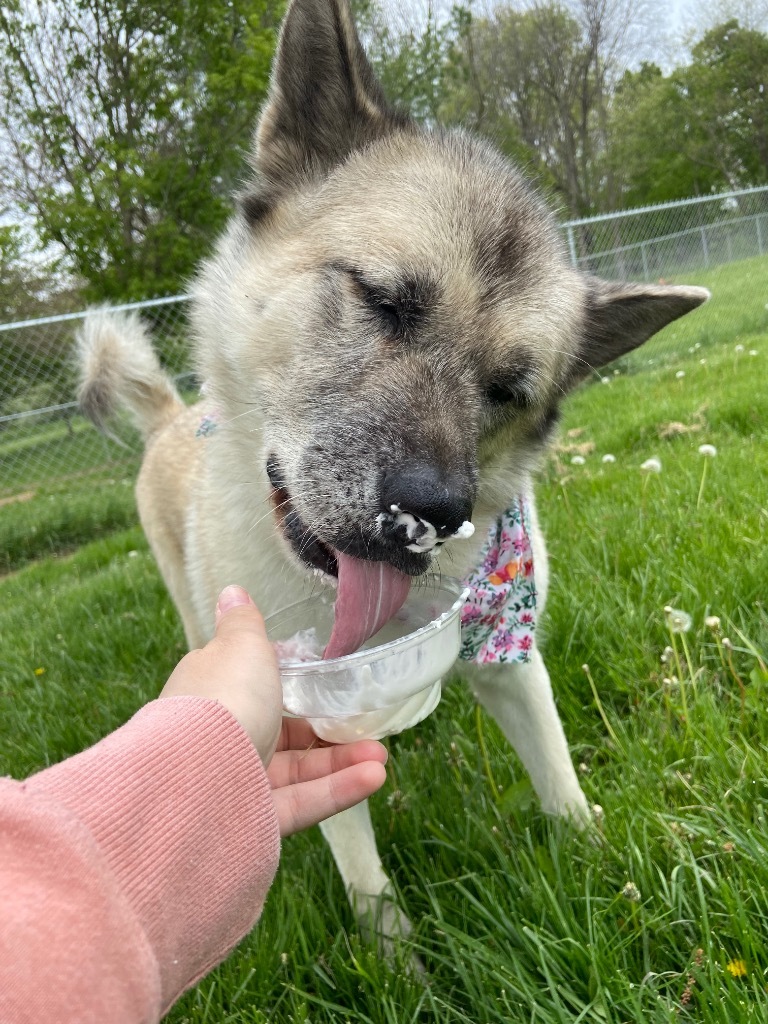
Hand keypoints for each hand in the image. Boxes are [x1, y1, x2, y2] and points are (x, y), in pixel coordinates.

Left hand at [160, 585, 387, 834]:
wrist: (197, 775)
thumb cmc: (225, 697)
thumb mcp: (242, 646)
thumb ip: (245, 624)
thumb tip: (232, 591)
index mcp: (213, 692)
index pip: (253, 688)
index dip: (290, 687)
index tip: (329, 685)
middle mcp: (221, 738)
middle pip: (282, 736)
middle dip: (328, 732)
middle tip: (367, 727)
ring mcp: (236, 781)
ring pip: (297, 772)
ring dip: (342, 763)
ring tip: (381, 757)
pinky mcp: (252, 819)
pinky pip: (300, 803)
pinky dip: (337, 791)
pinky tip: (374, 777)